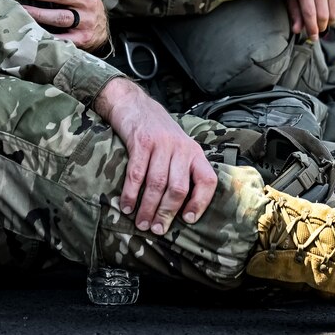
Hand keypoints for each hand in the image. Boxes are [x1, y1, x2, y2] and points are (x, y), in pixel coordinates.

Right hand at [93, 78, 218, 234]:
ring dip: (148, 207)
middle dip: (167, 212)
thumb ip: (182, 171)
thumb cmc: (158, 132)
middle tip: (157, 229)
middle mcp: (181, 148)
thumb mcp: (179, 147)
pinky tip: (126, 206)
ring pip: (157, 183)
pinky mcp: (141, 141)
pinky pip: (136, 173)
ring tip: (142, 223)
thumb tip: (180, 208)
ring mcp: (161, 144)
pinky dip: (131, 193)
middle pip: (178, 187)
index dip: (200, 202)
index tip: (188, 220)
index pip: (207, 180)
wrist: (135, 104)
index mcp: (195, 152)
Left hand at [287, 0, 334, 39]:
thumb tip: (296, 30)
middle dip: (321, 27)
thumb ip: (295, 12)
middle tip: (319, 27)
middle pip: (323, 16)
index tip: (313, 37)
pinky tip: (333, 7)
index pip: (309, 13)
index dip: (311, 29)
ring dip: (330, 20)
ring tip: (325, 14)